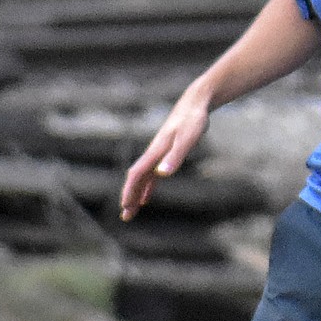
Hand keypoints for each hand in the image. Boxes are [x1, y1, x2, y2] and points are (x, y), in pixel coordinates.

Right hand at [119, 87, 210, 219]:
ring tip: (130, 210)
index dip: (130, 190)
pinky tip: (146, 198)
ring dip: (136, 194)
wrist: (195, 104)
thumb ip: (176, 156)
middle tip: (125, 217)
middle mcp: (153, 153)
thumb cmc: (193, 120)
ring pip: (142, 178)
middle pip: (136, 178)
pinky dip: (147, 187)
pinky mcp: (165, 154)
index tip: (125, 206)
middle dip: (129, 196)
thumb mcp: (188, 138)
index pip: (137, 174)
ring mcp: (158, 154)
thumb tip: (162, 174)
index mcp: (156, 151)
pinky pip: (152, 175)